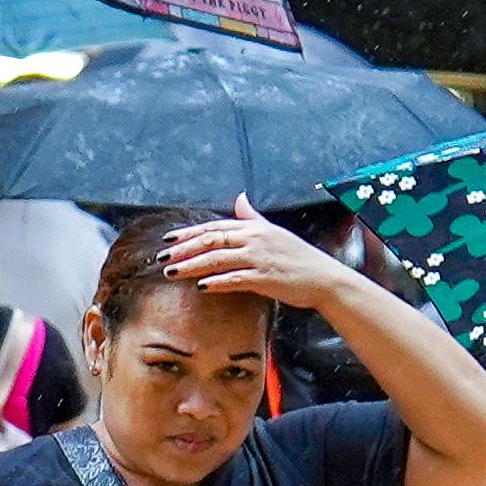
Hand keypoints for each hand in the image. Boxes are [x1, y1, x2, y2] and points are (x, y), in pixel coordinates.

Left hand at [160, 192, 357, 310]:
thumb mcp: (274, 232)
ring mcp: (259, 258)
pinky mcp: (265, 277)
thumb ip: (253, 217)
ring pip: (218, 258)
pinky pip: (235, 279)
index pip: (215, 226)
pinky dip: (217, 282)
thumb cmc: (298, 258)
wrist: (324, 278)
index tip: (168, 238)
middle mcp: (254, 239)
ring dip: (192, 265)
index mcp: (254, 227)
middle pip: (211, 240)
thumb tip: (239, 198)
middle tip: (162, 257)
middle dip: (183, 248)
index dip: (190, 232)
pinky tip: (201, 286)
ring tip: (172, 272)